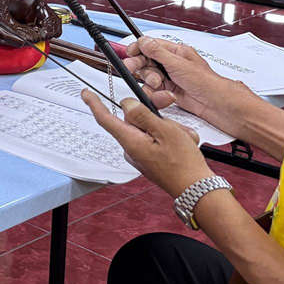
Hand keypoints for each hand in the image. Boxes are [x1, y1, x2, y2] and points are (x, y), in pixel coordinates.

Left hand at [82, 91, 211, 197]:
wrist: (197, 189)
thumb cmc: (184, 164)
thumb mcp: (165, 131)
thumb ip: (143, 115)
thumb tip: (126, 104)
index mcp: (130, 141)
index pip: (106, 119)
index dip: (94, 104)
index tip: (86, 93)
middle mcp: (131, 148)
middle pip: (135, 119)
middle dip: (154, 111)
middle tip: (170, 102)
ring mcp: (141, 154)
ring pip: (150, 128)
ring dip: (169, 127)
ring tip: (184, 138)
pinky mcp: (151, 158)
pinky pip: (157, 139)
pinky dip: (171, 138)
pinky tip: (184, 144)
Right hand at [123, 36, 246, 130]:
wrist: (215, 104)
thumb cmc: (206, 82)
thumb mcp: (178, 63)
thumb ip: (157, 52)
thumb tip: (143, 40)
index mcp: (175, 52)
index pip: (150, 45)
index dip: (138, 48)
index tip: (130, 53)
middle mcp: (171, 64)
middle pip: (145, 61)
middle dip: (140, 66)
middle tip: (132, 68)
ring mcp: (169, 77)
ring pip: (147, 77)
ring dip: (150, 81)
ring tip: (159, 84)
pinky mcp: (168, 91)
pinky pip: (152, 90)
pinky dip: (155, 93)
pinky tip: (163, 94)